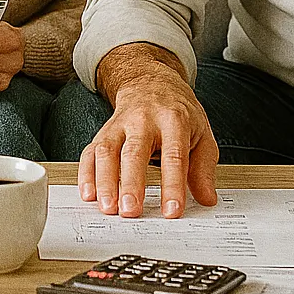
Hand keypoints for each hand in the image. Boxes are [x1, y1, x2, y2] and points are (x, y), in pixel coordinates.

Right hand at [79, 44, 218, 218]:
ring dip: (105, 181)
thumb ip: (203, 169)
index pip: (174, 155)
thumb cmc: (178, 112)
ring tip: (108, 207)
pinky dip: (87, 174)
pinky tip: (89, 194)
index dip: (173, 185)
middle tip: (131, 210)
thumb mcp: (202, 135)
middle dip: (131, 183)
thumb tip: (206, 198)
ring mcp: (120, 125)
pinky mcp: (103, 132)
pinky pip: (90, 152)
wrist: (151, 82)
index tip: (172, 211)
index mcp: (174, 120)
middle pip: (135, 152)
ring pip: (107, 151)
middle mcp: (143, 120)